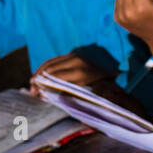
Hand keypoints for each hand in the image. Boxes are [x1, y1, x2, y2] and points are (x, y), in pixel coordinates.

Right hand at [30, 54, 148, 114]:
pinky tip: (41, 74)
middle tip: (32, 92)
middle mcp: (76, 62)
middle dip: (39, 81)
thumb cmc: (110, 80)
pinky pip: (55, 59)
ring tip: (33, 83)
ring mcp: (74, 55)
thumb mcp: (100, 90)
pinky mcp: (74, 53)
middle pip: (50, 71)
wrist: (120, 58)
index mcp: (82, 73)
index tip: (38, 95)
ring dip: (40, 73)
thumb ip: (81, 95)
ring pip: (50, 63)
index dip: (45, 88)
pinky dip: (46, 67)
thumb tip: (60, 99)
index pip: (57, 80)